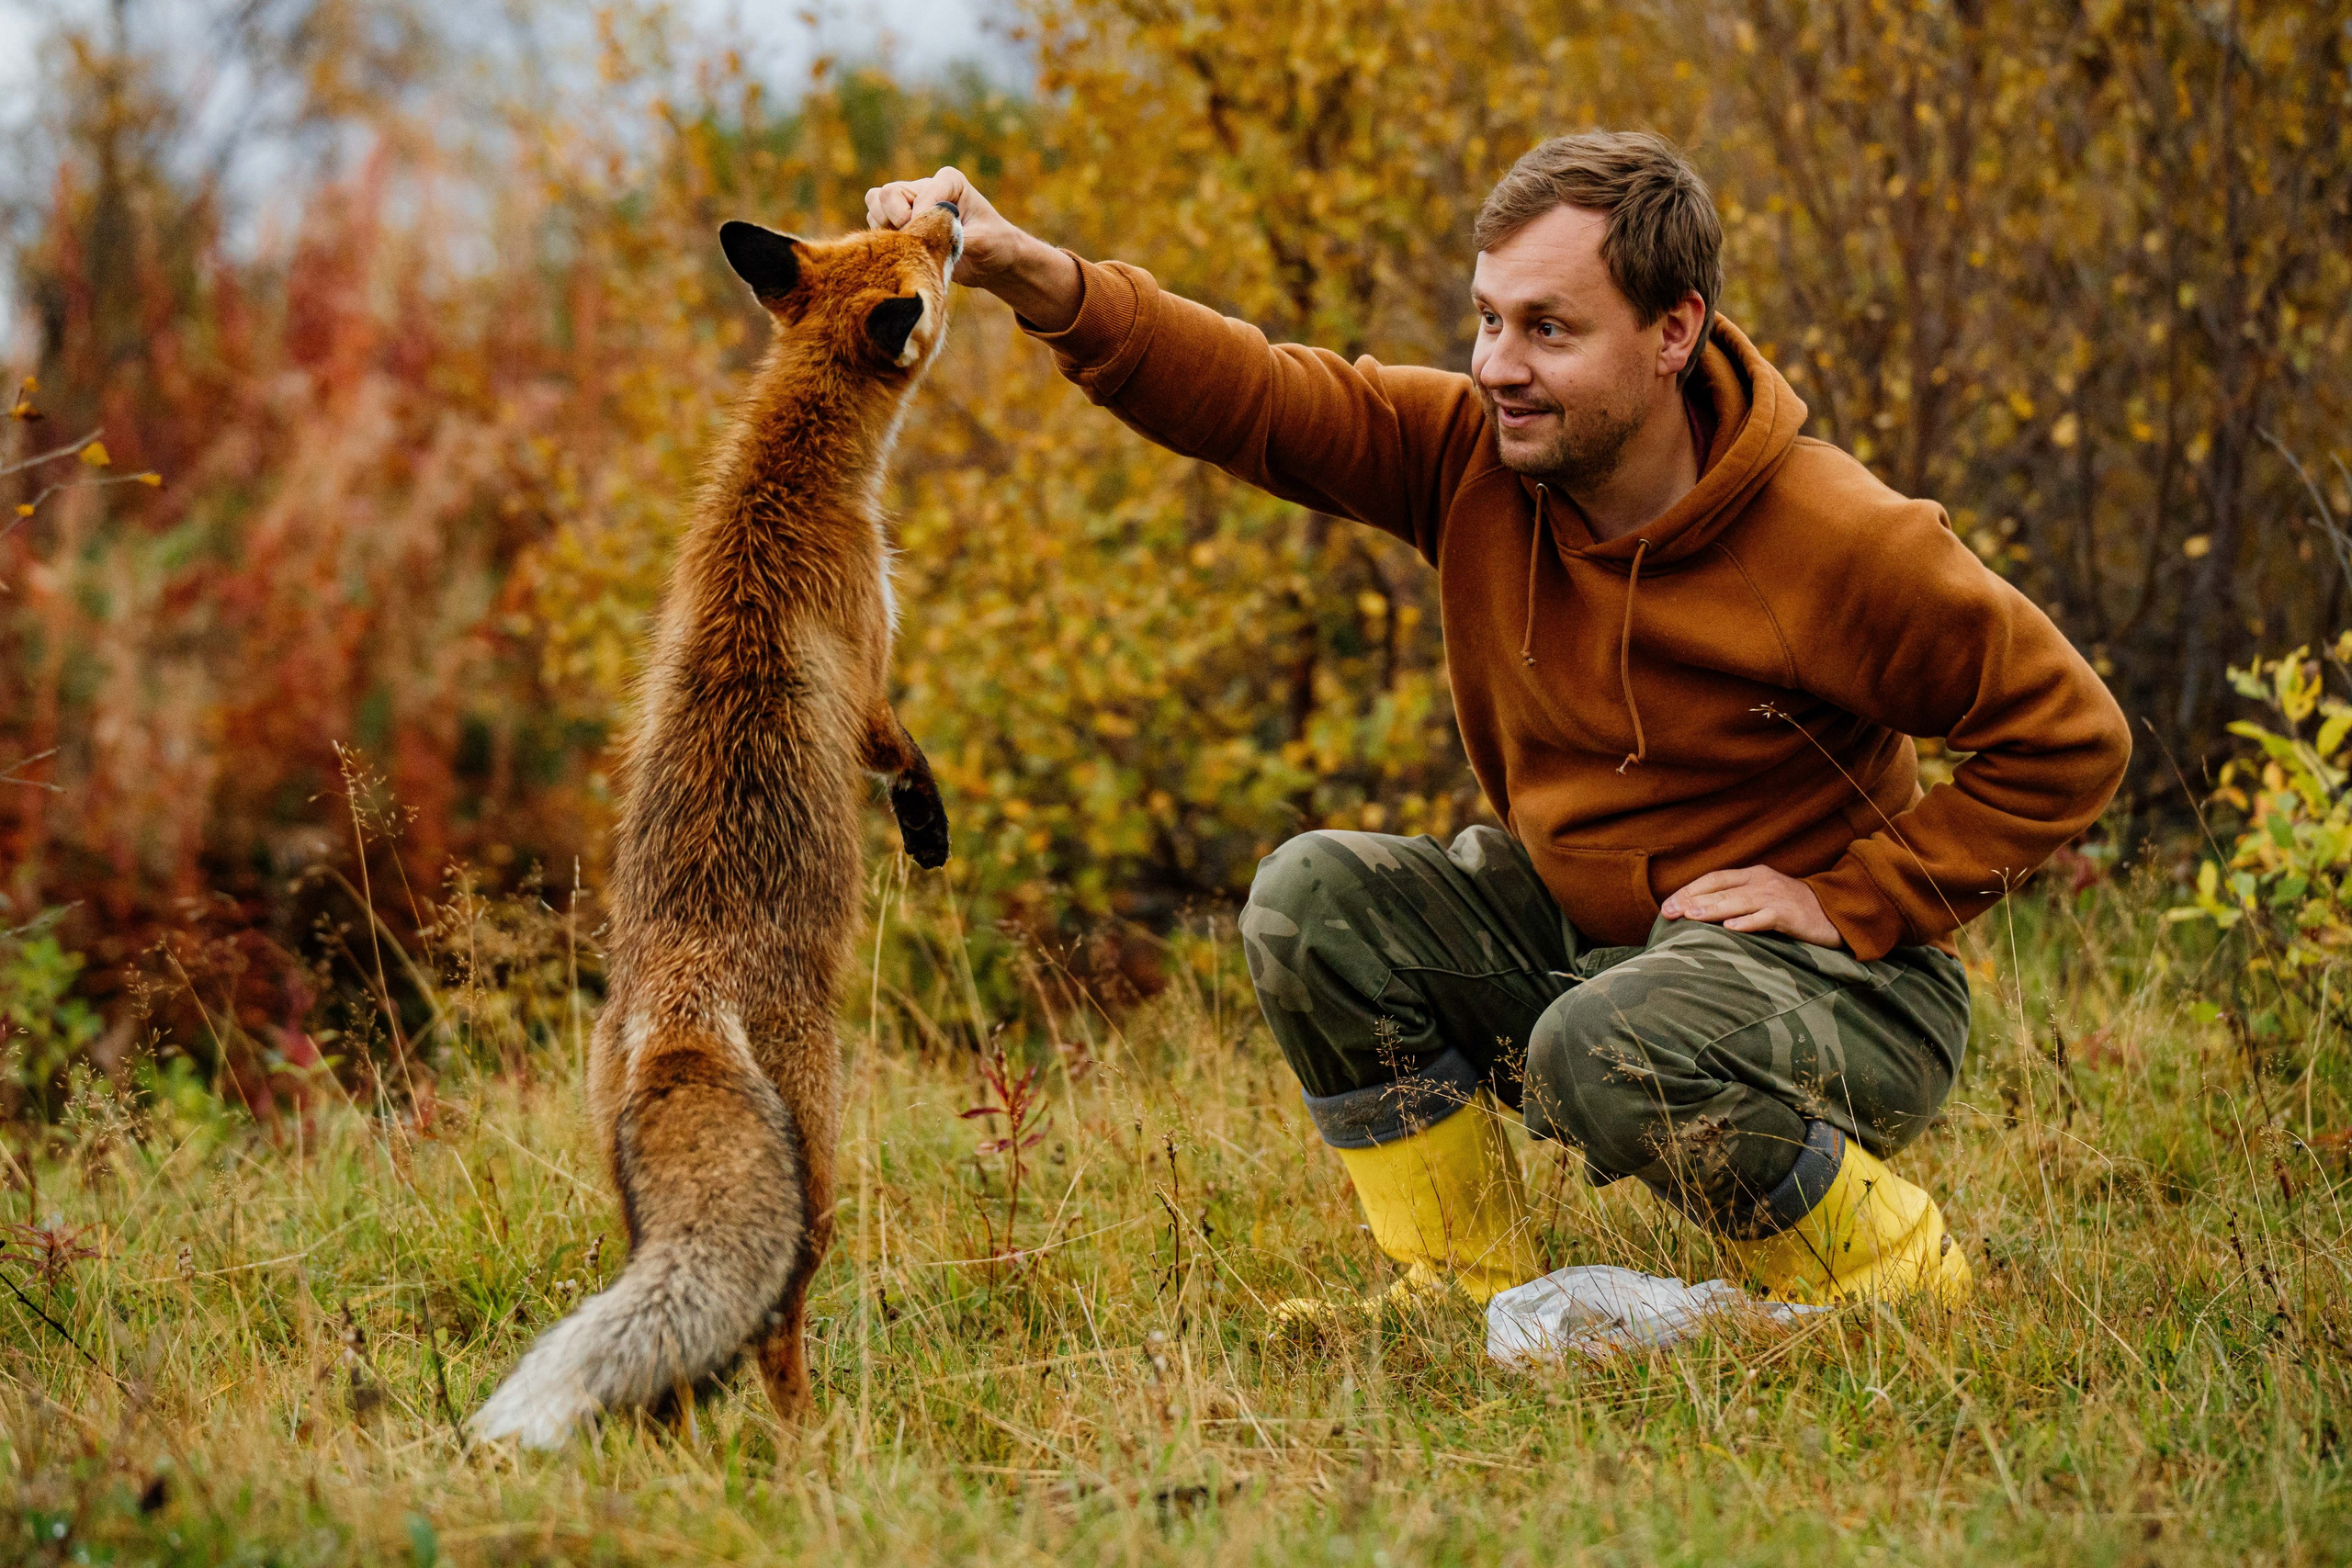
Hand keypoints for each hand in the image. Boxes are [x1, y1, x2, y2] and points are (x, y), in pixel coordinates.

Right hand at [863, 165, 1079, 327]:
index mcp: (949, 181)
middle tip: (915, 239)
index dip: (922, 216)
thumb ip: (957, 238)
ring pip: (875, 206)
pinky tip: (902, 252)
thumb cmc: (995, 244)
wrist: (992, 262)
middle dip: (895, 219)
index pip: (922, 191)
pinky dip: (882, 239)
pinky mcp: (901, 225)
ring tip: (908, 246)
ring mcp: (909, 205)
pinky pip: (875, 225)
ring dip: (885, 229)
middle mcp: (924, 188)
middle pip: (887, 193)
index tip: (936, 236)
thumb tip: (925, 241)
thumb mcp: (984, 242)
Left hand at [1660, 866, 1843, 948]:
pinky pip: (1766, 918)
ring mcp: (1776, 897)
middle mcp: (1762, 882)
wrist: (1837, 912)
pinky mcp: (1791, 915)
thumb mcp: (1764, 896)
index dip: (1689, 890)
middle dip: (1692, 900)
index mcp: (1753, 875)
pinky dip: (1749, 923)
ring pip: (1739, 902)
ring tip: (1691, 917)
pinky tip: (1731, 929)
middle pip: (1721, 890)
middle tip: (1668, 913)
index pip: (1714, 879)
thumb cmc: (1795, 908)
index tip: (1667, 905)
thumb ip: (1738, 899)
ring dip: (1713, 909)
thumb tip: (1699, 912)